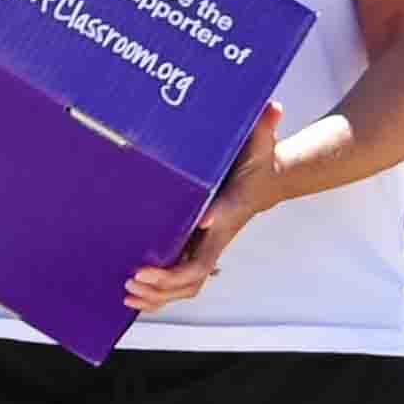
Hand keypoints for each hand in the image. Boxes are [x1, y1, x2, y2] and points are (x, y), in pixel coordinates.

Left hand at [124, 109, 283, 314]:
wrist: (267, 182)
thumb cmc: (258, 163)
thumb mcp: (262, 143)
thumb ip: (265, 126)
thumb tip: (274, 108)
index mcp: (230, 210)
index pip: (220, 222)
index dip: (208, 225)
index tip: (194, 224)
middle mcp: (217, 236)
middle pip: (196, 272)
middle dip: (166, 281)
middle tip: (137, 277)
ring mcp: (206, 248)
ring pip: (186, 286)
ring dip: (157, 296)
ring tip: (129, 293)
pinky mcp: (196, 251)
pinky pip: (178, 283)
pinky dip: (157, 295)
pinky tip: (134, 296)